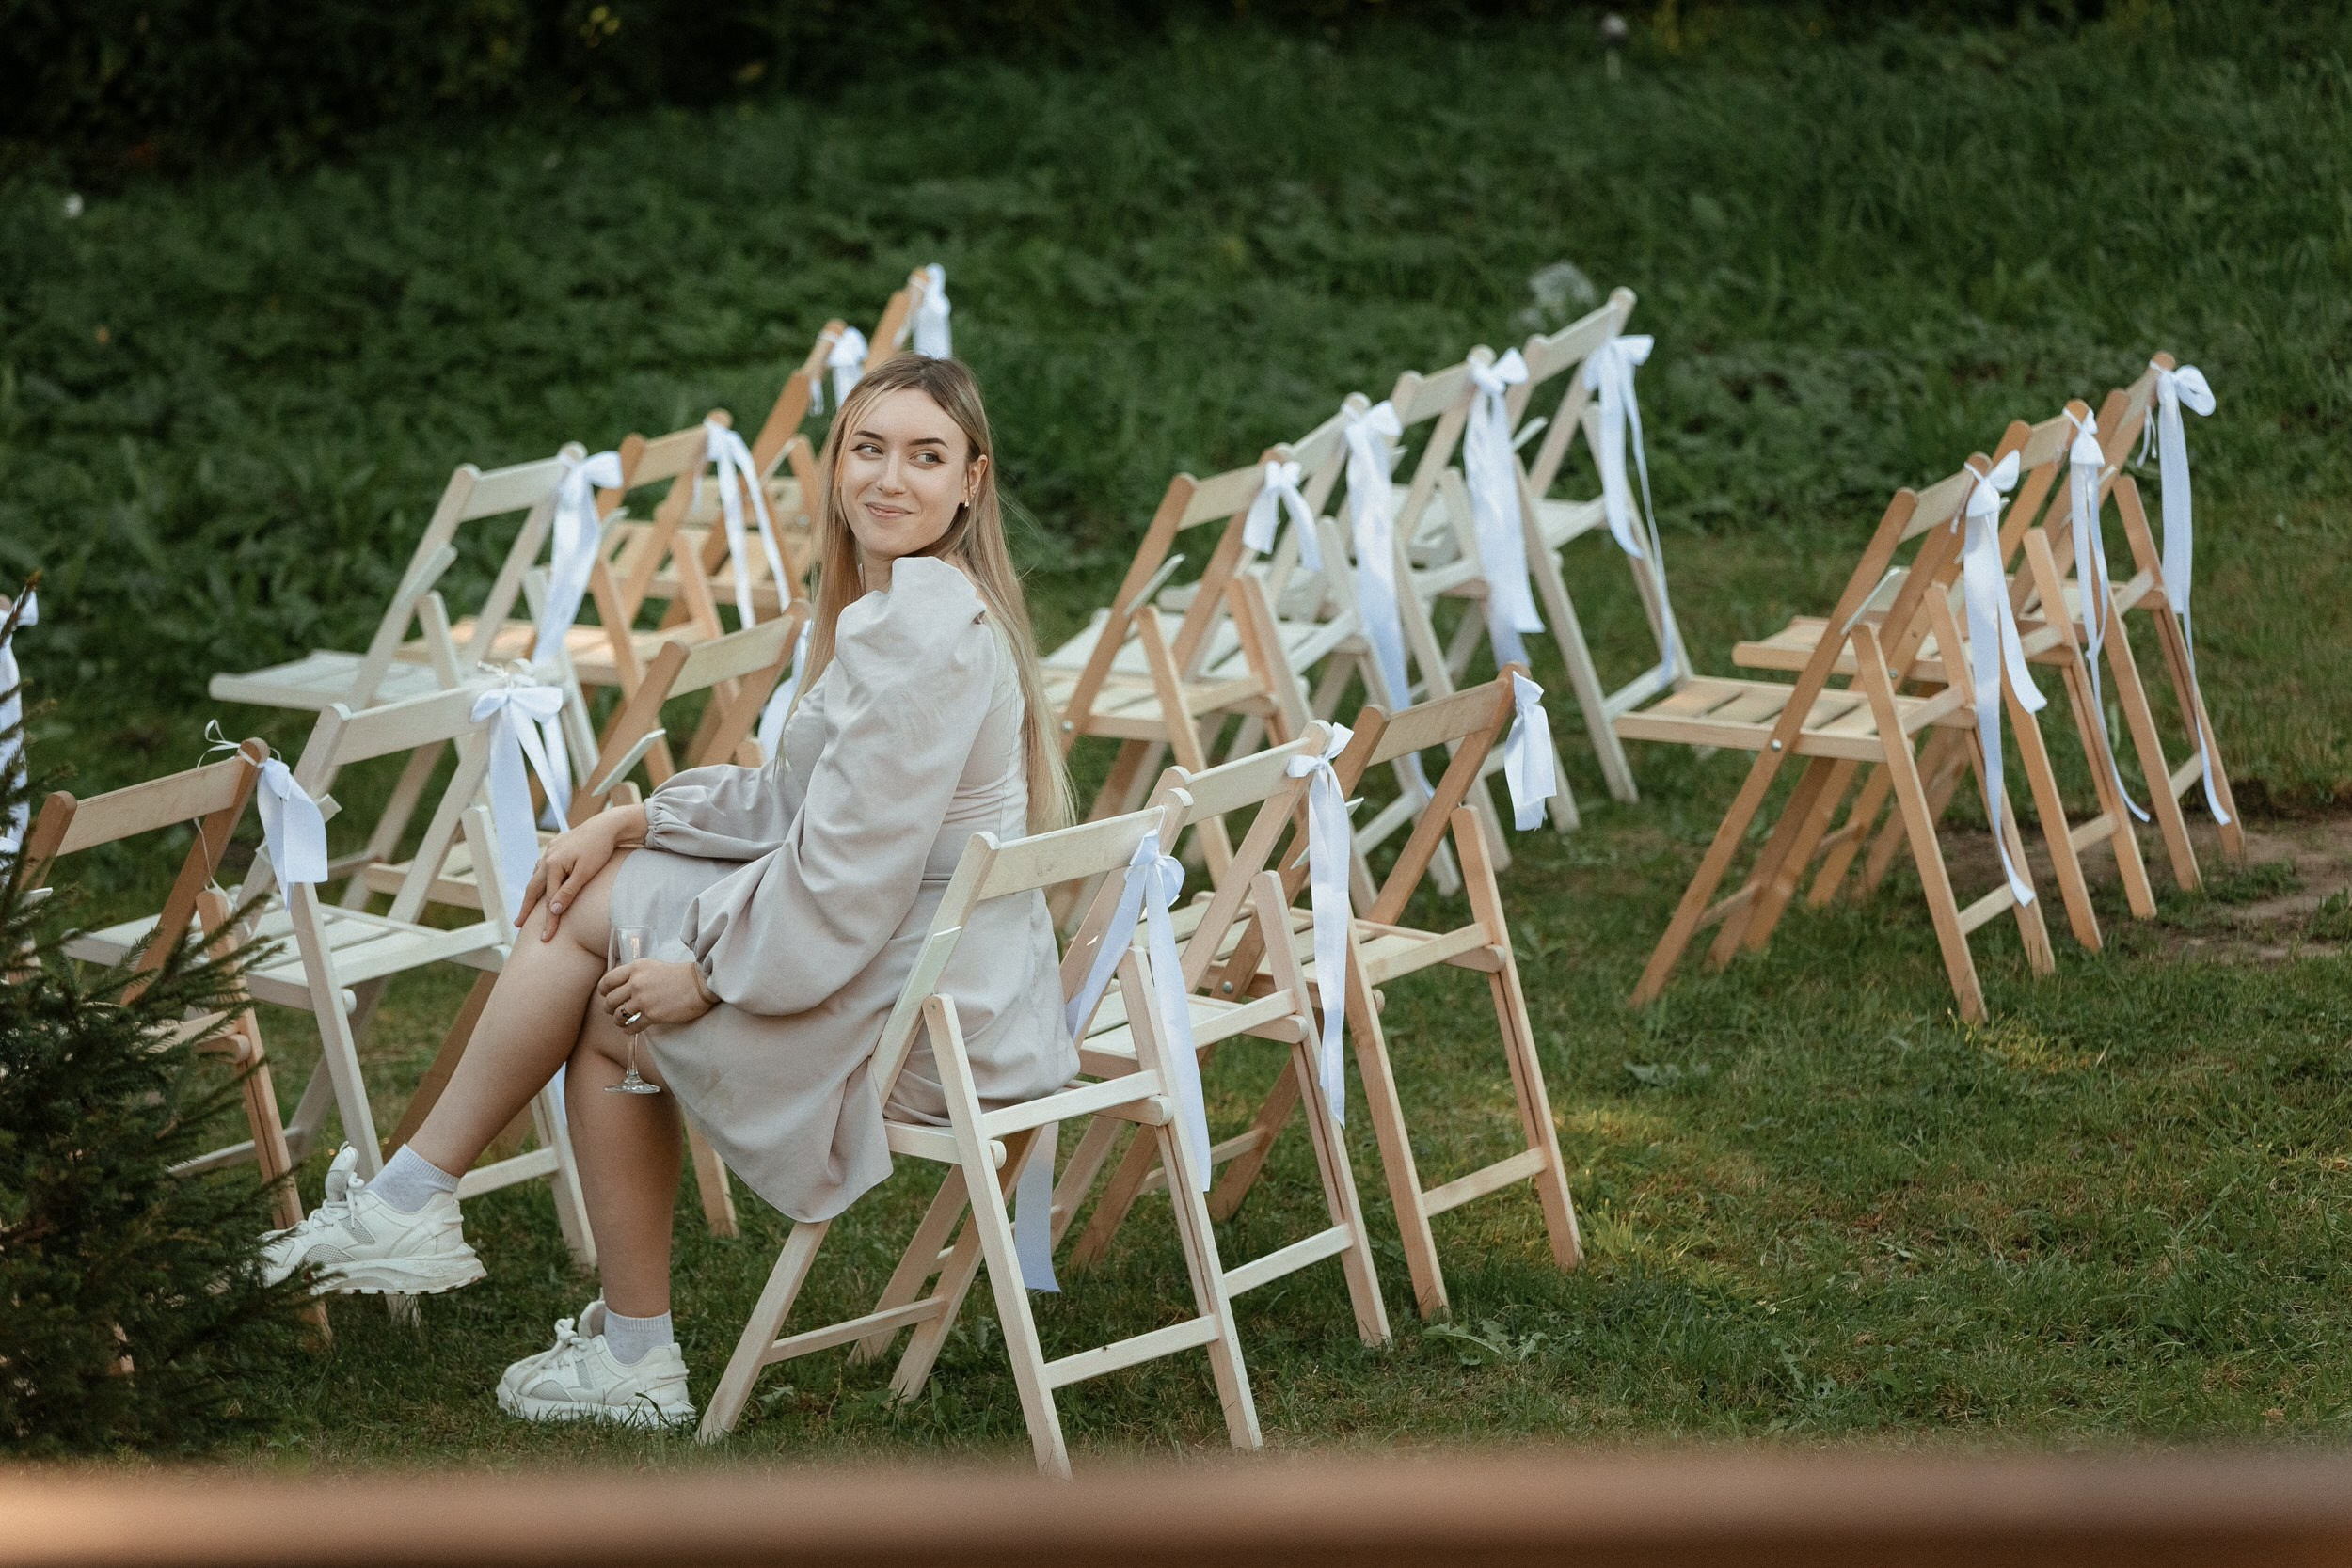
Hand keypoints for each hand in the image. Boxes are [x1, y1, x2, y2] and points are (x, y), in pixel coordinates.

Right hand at [520, 805, 642, 940]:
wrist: (608, 825)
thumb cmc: (600, 849)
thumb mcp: (586, 873)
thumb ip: (569, 892)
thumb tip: (553, 910)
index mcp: (553, 865)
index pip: (548, 900)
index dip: (548, 921)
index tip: (546, 938)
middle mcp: (547, 858)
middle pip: (533, 889)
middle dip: (526, 908)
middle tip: (518, 925)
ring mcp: (550, 851)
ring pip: (537, 876)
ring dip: (532, 893)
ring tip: (527, 908)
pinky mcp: (556, 846)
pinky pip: (543, 866)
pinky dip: (541, 879)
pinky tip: (541, 884)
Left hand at [598, 959, 715, 1029]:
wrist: (701, 983)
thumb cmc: (682, 975)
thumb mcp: (654, 967)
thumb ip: (638, 975)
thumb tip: (625, 987)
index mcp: (636, 968)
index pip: (608, 981)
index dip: (604, 991)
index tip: (607, 995)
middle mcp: (636, 983)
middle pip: (610, 1000)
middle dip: (609, 1008)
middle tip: (613, 1011)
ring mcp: (643, 999)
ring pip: (618, 1015)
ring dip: (618, 1020)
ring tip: (621, 1022)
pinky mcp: (652, 1015)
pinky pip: (632, 1026)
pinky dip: (628, 1030)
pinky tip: (629, 1030)